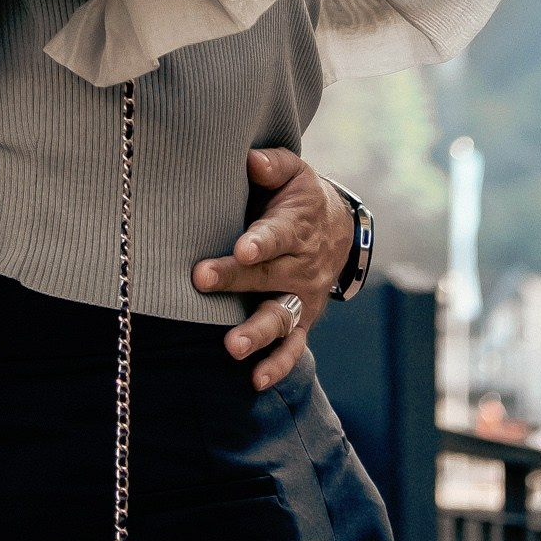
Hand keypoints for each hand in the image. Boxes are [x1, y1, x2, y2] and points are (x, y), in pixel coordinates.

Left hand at [192, 149, 357, 392]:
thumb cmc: (299, 196)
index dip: (262, 241)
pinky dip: (278, 365)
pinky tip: (256, 381)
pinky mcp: (301, 320)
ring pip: (281, 317)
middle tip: (202, 281)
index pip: (279, 234)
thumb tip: (250, 159)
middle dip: (236, 280)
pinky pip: (293, 347)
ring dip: (257, 333)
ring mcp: (302, 297)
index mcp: (296, 226)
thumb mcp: (294, 172)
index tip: (243, 248)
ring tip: (233, 346)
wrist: (338, 229)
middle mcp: (301, 266)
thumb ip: (272, 165)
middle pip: (268, 276)